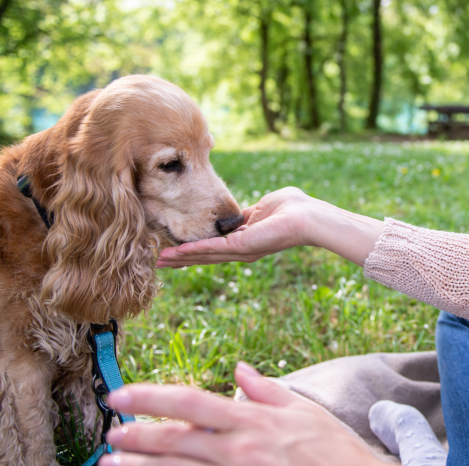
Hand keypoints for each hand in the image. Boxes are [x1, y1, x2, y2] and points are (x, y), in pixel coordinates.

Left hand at [99, 362, 386, 465]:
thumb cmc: (332, 448)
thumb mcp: (304, 410)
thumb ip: (266, 391)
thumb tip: (239, 370)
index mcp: (252, 421)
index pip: (192, 402)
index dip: (153, 397)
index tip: (123, 396)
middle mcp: (240, 449)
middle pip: (177, 440)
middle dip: (138, 436)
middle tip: (109, 432)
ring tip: (112, 465)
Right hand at [156, 186, 384, 267]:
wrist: (308, 216)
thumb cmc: (294, 208)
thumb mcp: (264, 207)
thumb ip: (249, 213)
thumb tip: (243, 214)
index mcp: (245, 238)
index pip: (215, 245)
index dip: (195, 247)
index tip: (176, 248)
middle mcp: (241, 249)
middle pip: (205, 255)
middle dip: (182, 258)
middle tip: (159, 261)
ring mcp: (241, 249)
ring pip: (205, 255)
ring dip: (182, 258)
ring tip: (161, 260)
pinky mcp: (242, 246)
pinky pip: (213, 249)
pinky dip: (194, 252)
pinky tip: (177, 254)